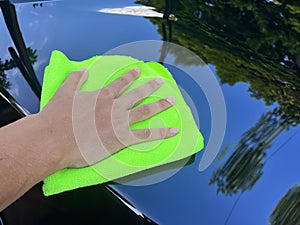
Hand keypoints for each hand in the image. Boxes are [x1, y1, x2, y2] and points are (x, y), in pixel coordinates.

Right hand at [39, 68, 177, 167]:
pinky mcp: (122, 138)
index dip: (130, 75)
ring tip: (172, 100)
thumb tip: (83, 70)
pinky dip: (162, 133)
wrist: (53, 140)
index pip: (120, 83)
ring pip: (146, 111)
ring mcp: (120, 122)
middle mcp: (114, 106)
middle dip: (150, 87)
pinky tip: (173, 131)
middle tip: (160, 81)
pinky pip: (147, 135)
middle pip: (137, 94)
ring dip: (160, 105)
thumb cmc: (56, 119)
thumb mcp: (63, 93)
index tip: (138, 70)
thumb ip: (75, 80)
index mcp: (101, 96)